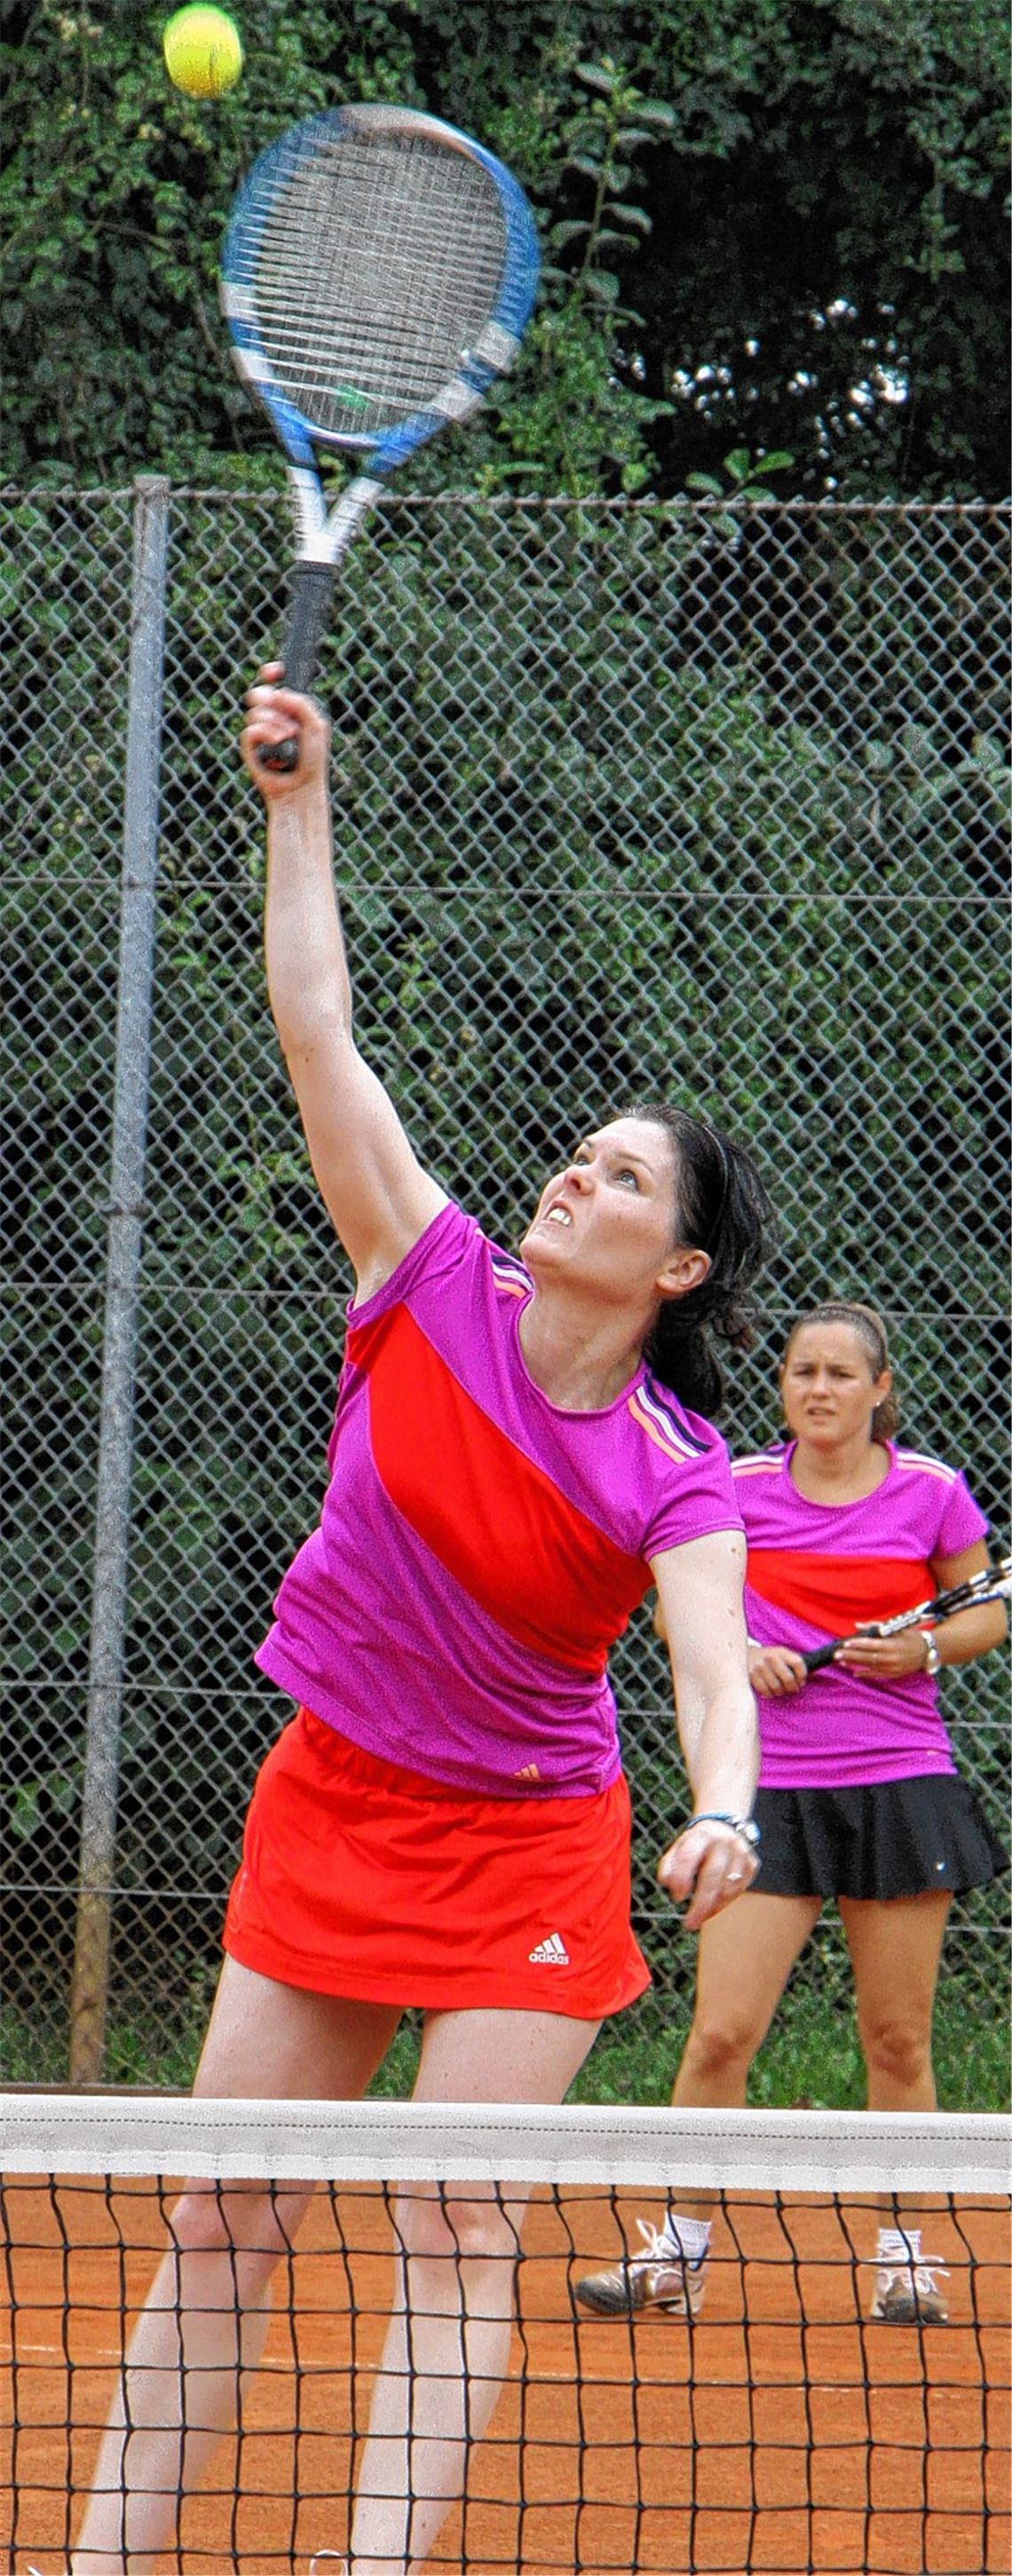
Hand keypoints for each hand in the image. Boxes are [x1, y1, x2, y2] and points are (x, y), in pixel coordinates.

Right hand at [240, 665, 330, 799]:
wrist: (302, 786)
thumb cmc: (312, 759)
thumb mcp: (316, 725)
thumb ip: (301, 703)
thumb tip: (277, 693)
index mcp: (289, 710)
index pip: (275, 685)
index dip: (271, 673)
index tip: (273, 671)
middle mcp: (273, 719)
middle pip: (259, 694)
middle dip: (269, 698)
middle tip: (279, 707)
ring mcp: (260, 732)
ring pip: (254, 711)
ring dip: (274, 721)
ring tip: (287, 736)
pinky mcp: (250, 747)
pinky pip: (250, 730)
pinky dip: (265, 734)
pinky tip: (277, 742)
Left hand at [656, 1819, 758, 1931]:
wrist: (726, 1827)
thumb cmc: (698, 1844)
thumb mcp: (680, 1847)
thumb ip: (670, 1864)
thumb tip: (666, 1882)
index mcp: (702, 1835)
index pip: (689, 1857)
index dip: (681, 1879)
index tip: (676, 1897)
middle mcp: (724, 1842)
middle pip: (712, 1876)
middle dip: (700, 1904)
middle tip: (690, 1923)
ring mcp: (741, 1853)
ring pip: (728, 1887)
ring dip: (712, 1907)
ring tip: (699, 1917)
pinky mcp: (752, 1864)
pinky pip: (738, 1890)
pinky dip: (724, 1903)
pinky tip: (713, 1908)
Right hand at [748, 1644, 807, 1696]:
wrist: (746, 1654)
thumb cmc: (769, 1658)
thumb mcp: (781, 1654)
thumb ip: (792, 1663)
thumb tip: (802, 1681)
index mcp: (781, 1651)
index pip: (798, 1663)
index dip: (803, 1675)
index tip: (801, 1682)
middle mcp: (770, 1657)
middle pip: (788, 1679)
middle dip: (793, 1688)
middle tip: (793, 1689)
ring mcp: (760, 1667)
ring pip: (777, 1687)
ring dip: (781, 1692)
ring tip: (781, 1690)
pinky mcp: (751, 1675)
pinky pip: (765, 1691)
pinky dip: (770, 1694)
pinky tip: (771, 1690)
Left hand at [835, 1626, 935, 1680]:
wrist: (928, 1652)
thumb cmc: (911, 1637)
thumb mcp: (896, 1629)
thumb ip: (876, 1627)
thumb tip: (858, 1625)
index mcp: (893, 1645)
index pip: (872, 1645)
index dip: (858, 1644)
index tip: (845, 1642)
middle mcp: (892, 1658)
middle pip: (868, 1657)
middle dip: (851, 1655)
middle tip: (837, 1654)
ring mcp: (893, 1668)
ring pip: (870, 1666)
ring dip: (855, 1664)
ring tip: (842, 1661)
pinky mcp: (894, 1674)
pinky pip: (877, 1675)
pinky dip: (865, 1674)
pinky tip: (854, 1672)